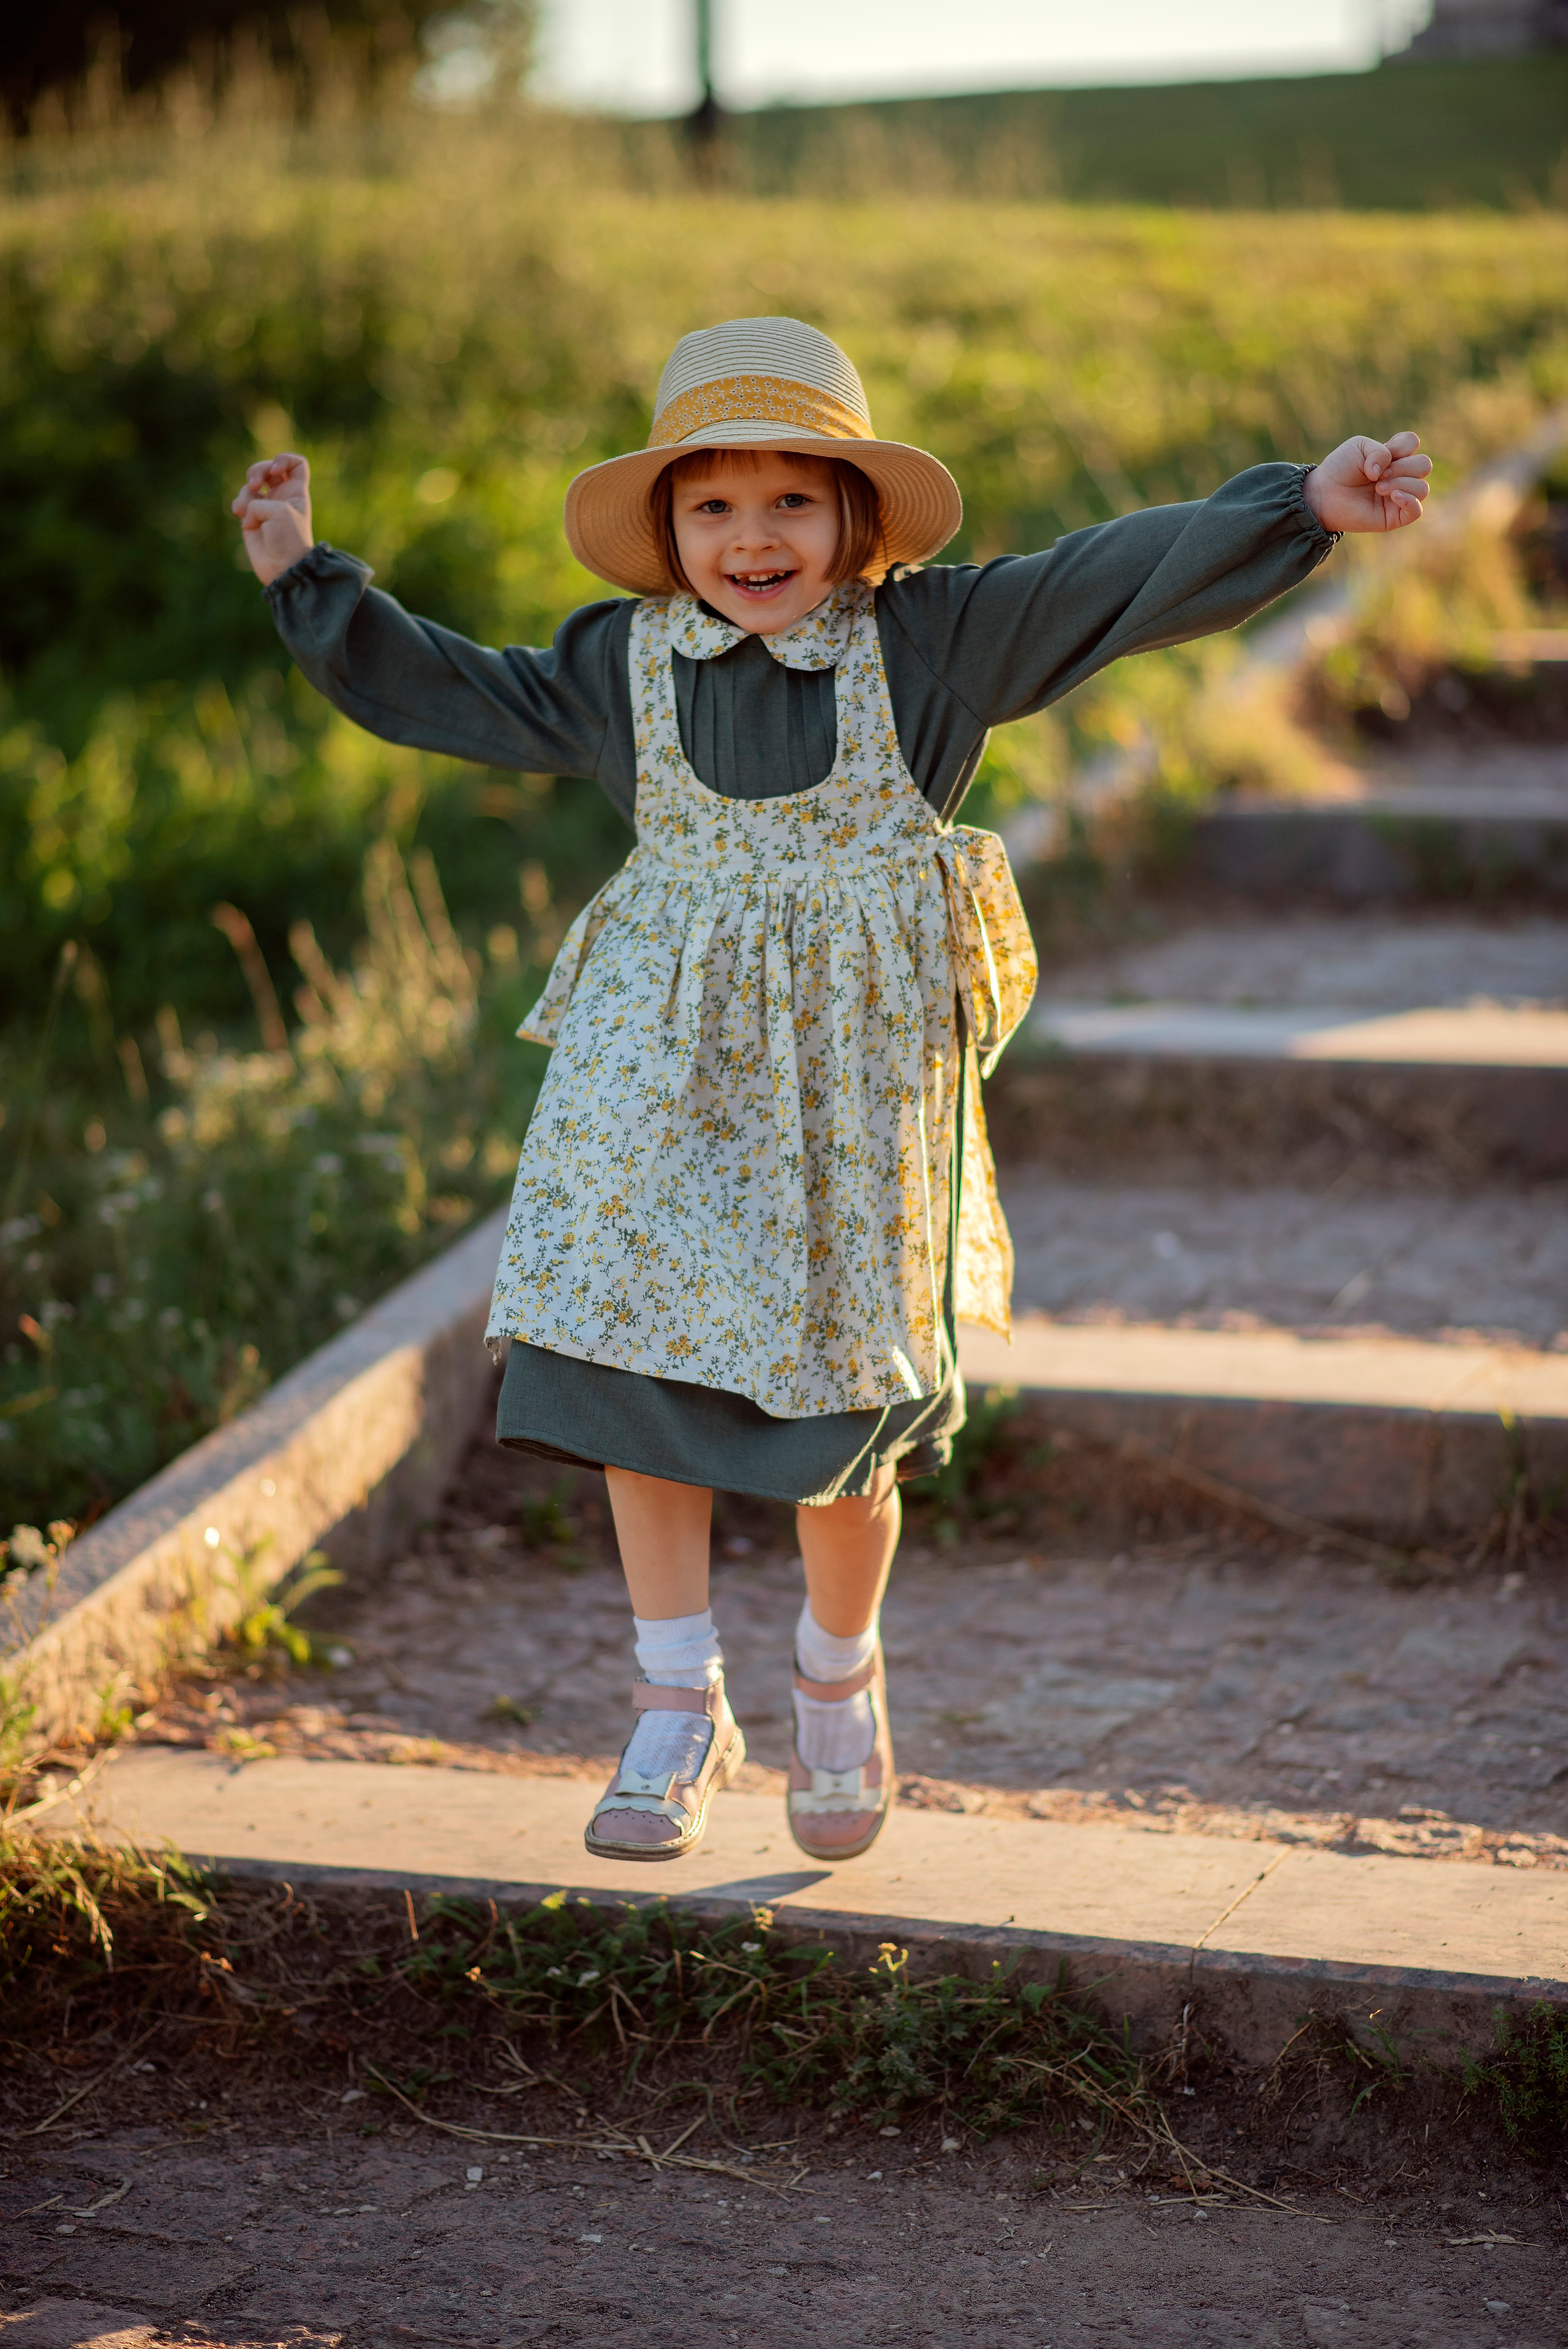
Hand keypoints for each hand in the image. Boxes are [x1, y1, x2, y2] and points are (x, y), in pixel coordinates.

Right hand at [232, 452, 313, 584]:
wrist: (282, 568)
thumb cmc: (288, 540)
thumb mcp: (280, 511)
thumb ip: (259, 500)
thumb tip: (246, 511)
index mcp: (296, 492)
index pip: (295, 464)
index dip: (284, 460)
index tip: (277, 471)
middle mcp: (281, 496)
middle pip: (267, 468)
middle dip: (257, 471)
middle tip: (255, 485)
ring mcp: (266, 506)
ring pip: (250, 486)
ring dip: (246, 494)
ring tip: (248, 511)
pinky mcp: (251, 518)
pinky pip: (241, 502)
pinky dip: (239, 506)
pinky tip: (244, 521)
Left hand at [1303, 433, 1429, 533]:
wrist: (1323, 494)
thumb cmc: (1340, 469)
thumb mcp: (1358, 446)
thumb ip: (1379, 450)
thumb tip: (1386, 472)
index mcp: (1394, 456)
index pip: (1413, 443)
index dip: (1401, 446)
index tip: (1379, 455)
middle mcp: (1400, 475)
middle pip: (1424, 464)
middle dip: (1402, 467)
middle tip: (1376, 475)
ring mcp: (1399, 496)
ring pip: (1422, 488)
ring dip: (1400, 484)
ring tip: (1377, 488)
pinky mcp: (1394, 517)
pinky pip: (1417, 511)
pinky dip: (1409, 502)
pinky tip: (1392, 497)